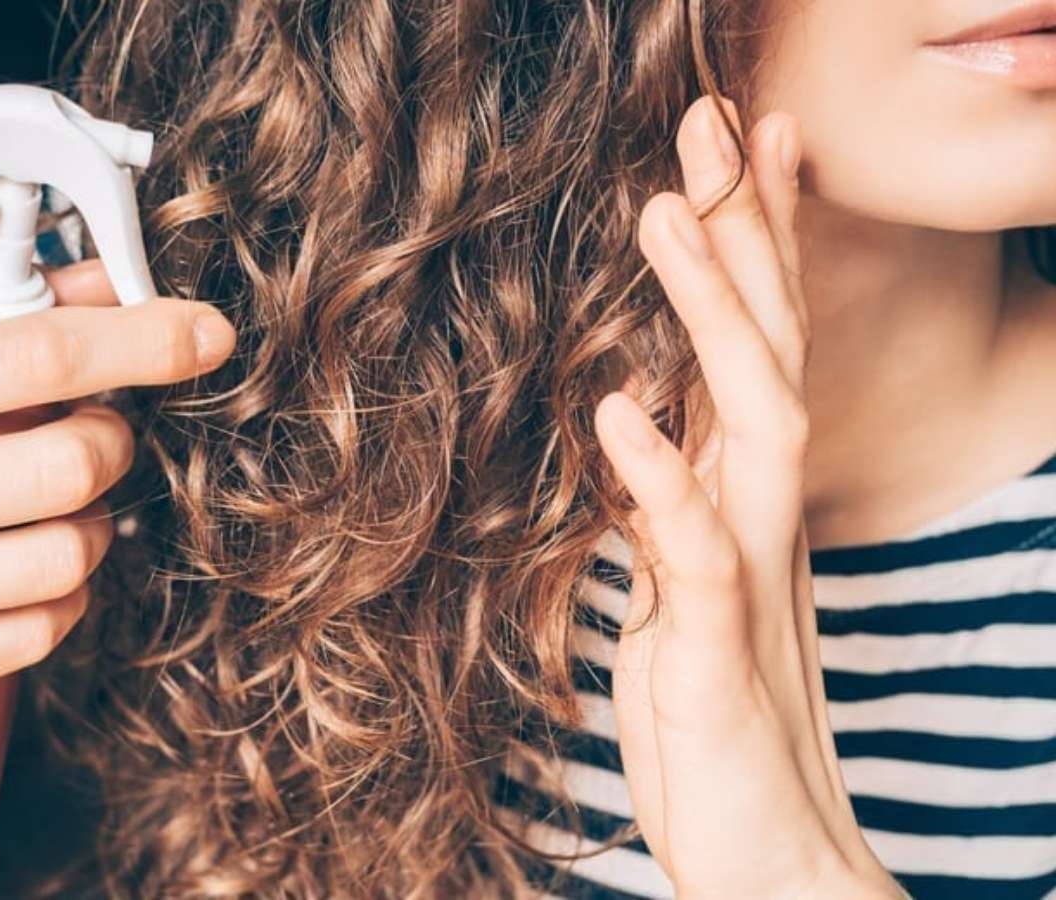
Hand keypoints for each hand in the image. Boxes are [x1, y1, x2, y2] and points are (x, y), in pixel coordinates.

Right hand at [0, 260, 236, 725]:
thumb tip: (103, 282)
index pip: (35, 356)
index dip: (141, 338)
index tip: (200, 333)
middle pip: (69, 467)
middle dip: (108, 441)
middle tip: (91, 431)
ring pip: (67, 559)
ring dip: (91, 525)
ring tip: (46, 504)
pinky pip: (34, 635)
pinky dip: (57, 597)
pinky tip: (17, 567)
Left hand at [592, 95, 904, 898]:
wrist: (765, 854)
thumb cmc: (715, 721)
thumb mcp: (687, 591)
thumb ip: (676, 506)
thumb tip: (648, 430)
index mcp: (742, 499)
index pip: (760, 346)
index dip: (756, 244)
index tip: (741, 145)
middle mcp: (758, 519)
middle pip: (768, 350)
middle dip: (743, 235)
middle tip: (712, 122)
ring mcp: (748, 578)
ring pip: (753, 423)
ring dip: (712, 318)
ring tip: (665, 216)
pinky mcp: (718, 652)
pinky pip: (697, 553)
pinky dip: (660, 481)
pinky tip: (618, 414)